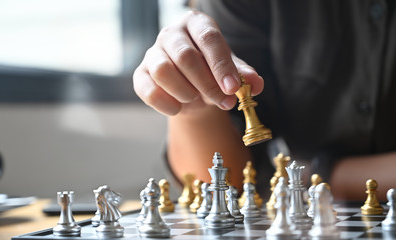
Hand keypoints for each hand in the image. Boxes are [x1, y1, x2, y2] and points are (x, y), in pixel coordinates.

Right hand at [133, 10, 263, 115]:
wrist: (191, 90)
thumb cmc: (212, 74)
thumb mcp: (230, 72)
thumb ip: (243, 76)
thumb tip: (255, 84)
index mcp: (197, 24)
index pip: (209, 38)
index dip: (221, 65)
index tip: (233, 88)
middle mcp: (172, 34)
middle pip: (186, 56)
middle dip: (208, 84)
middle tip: (224, 102)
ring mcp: (153, 53)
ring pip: (164, 71)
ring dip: (185, 92)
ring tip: (197, 99)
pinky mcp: (140, 74)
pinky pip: (148, 90)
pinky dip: (166, 104)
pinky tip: (179, 108)